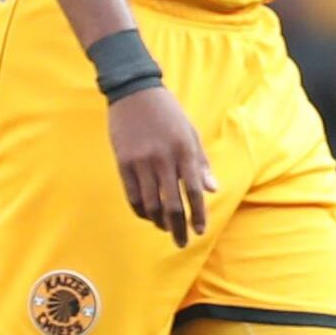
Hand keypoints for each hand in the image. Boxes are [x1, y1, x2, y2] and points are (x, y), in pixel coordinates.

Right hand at [108, 87, 216, 246]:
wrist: (134, 92)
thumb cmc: (168, 112)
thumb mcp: (190, 132)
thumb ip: (201, 163)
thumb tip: (212, 190)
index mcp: (184, 150)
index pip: (193, 191)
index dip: (198, 214)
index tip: (200, 231)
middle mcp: (163, 159)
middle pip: (172, 204)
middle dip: (179, 228)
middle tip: (182, 243)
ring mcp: (141, 162)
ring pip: (151, 204)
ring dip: (159, 222)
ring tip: (166, 229)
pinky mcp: (124, 162)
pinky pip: (133, 195)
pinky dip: (141, 210)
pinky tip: (148, 216)